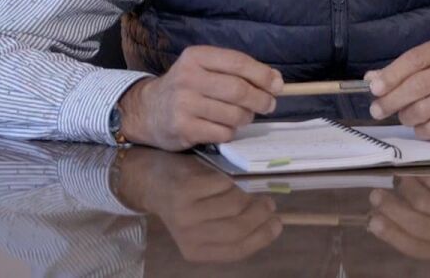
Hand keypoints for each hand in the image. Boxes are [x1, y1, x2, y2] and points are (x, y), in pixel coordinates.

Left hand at [115, 148, 282, 262]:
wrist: (152, 180)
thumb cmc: (186, 203)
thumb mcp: (206, 224)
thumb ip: (233, 229)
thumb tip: (273, 225)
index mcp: (196, 251)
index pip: (238, 250)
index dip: (262, 237)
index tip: (277, 223)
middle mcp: (190, 236)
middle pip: (239, 228)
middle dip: (260, 214)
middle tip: (268, 202)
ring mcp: (186, 212)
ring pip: (234, 204)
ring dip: (243, 194)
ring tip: (238, 189)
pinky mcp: (186, 188)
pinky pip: (224, 183)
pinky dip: (227, 179)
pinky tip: (219, 177)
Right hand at [119, 45, 282, 150]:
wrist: (147, 110)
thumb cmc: (185, 88)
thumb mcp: (204, 69)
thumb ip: (237, 71)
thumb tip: (276, 81)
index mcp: (196, 57)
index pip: (238, 62)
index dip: (263, 75)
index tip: (278, 85)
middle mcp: (188, 78)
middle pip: (238, 90)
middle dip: (261, 99)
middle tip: (268, 105)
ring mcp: (184, 105)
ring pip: (233, 114)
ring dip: (245, 118)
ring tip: (241, 116)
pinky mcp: (184, 129)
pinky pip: (223, 133)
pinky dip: (230, 132)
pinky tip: (222, 127)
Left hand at [365, 38, 429, 138]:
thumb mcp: (425, 65)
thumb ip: (398, 71)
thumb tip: (371, 80)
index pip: (414, 59)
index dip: (392, 75)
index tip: (374, 89)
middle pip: (417, 86)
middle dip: (392, 100)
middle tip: (377, 110)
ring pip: (423, 109)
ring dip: (405, 116)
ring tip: (404, 116)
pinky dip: (420, 130)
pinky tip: (419, 125)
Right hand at [366, 172, 429, 260]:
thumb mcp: (428, 226)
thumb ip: (403, 226)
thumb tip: (373, 219)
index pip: (413, 246)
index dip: (391, 233)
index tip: (372, 220)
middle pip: (416, 222)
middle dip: (391, 207)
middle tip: (374, 194)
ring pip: (421, 199)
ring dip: (404, 187)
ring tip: (399, 181)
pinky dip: (418, 175)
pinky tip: (415, 173)